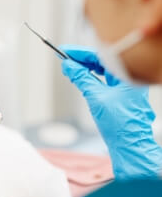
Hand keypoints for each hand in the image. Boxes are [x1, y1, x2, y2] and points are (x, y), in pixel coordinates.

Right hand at [61, 45, 161, 178]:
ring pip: (105, 71)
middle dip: (83, 60)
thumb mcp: (95, 97)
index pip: (102, 57)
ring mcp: (128, 87)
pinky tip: (83, 77)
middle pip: (104, 62)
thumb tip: (69, 66)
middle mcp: (130, 79)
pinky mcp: (124, 95)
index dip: (81, 53)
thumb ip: (81, 78)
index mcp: (128, 76)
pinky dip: (94, 78)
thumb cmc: (119, 125)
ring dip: (87, 68)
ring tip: (71, 68)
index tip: (66, 51)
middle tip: (65, 59)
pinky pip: (107, 80)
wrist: (129, 145)